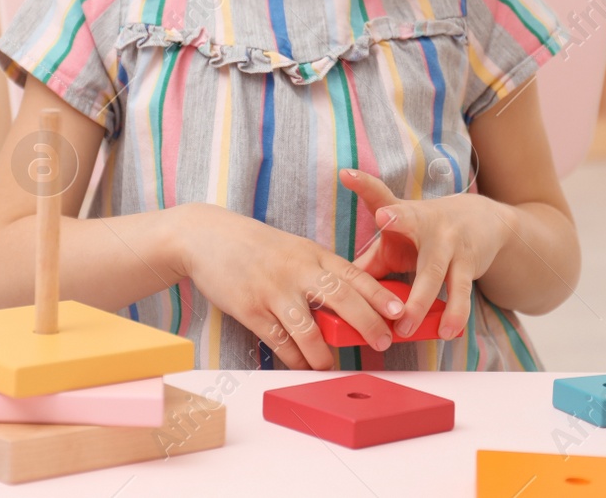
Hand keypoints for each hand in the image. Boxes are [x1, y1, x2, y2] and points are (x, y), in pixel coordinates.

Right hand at [172, 202, 405, 369]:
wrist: (206, 236)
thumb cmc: (255, 246)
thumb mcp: (293, 248)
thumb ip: (318, 270)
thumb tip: (348, 302)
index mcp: (312, 254)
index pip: (354, 274)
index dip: (379, 294)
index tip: (399, 310)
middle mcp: (297, 270)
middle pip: (342, 299)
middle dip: (367, 324)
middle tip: (382, 343)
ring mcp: (274, 290)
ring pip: (310, 330)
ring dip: (325, 355)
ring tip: (332, 367)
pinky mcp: (251, 309)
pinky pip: (280, 342)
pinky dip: (294, 358)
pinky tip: (302, 366)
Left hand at [339, 167, 514, 341]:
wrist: (482, 220)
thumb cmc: (426, 233)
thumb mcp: (398, 239)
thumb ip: (370, 261)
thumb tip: (336, 287)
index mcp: (401, 213)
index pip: (379, 194)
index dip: (364, 185)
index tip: (347, 175)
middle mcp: (425, 222)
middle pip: (410, 222)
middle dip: (398, 220)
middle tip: (384, 218)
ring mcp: (449, 241)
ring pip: (434, 271)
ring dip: (420, 301)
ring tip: (405, 327)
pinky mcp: (469, 262)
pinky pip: (461, 291)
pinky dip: (454, 314)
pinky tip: (447, 332)